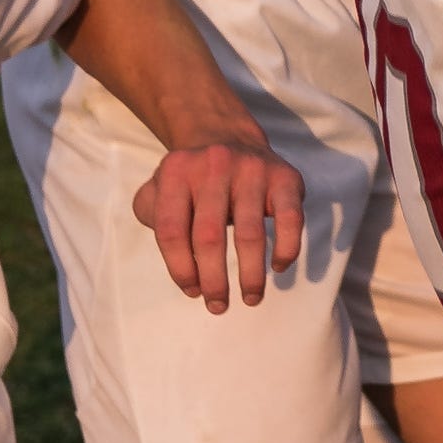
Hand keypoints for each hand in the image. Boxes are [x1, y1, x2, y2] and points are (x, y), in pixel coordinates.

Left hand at [131, 137, 304, 311]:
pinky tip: (279, 267)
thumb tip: (181, 262)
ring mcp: (252, 169)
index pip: (171, 230)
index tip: (192, 291)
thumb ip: (151, 216)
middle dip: (214, 280)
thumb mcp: (157, 189)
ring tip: (251, 298)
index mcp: (176, 173)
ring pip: (250, 233)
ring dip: (251, 274)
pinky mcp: (284, 176)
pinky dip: (286, 248)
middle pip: (209, 236)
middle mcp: (213, 167)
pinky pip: (290, 219)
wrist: (226, 136)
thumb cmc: (189, 180)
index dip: (180, 268)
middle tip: (218, 306)